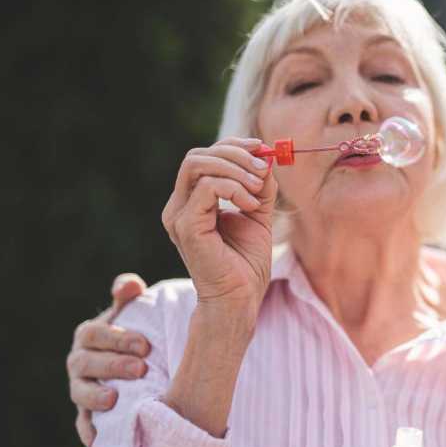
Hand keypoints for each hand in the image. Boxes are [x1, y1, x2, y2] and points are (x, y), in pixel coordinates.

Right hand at [68, 273, 149, 446]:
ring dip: (96, 396)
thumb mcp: (136, 313)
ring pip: (80, 394)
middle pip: (86, 363)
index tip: (145, 345)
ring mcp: (82, 389)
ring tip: (115, 399)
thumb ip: (129, 296)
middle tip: (141, 368)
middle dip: (112, 365)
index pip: (95, 334)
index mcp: (90, 336)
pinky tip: (100, 439)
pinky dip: (90, 431)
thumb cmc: (139, 335)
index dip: (117, 339)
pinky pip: (84, 425)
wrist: (144, 367)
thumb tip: (130, 285)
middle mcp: (80, 362)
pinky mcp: (89, 415)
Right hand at [161, 137, 276, 318]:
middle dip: (235, 155)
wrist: (239, 300)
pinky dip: (234, 189)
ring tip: (258, 190)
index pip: (204, 157)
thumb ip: (259, 188)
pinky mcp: (186, 226)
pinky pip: (207, 188)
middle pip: (197, 156)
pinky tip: (250, 207)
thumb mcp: (258, 216)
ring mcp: (178, 215)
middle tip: (264, 168)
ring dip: (236, 170)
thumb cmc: (246, 265)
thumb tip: (267, 159)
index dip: (233, 147)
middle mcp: (179, 206)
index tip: (262, 150)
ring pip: (198, 165)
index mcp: (192, 201)